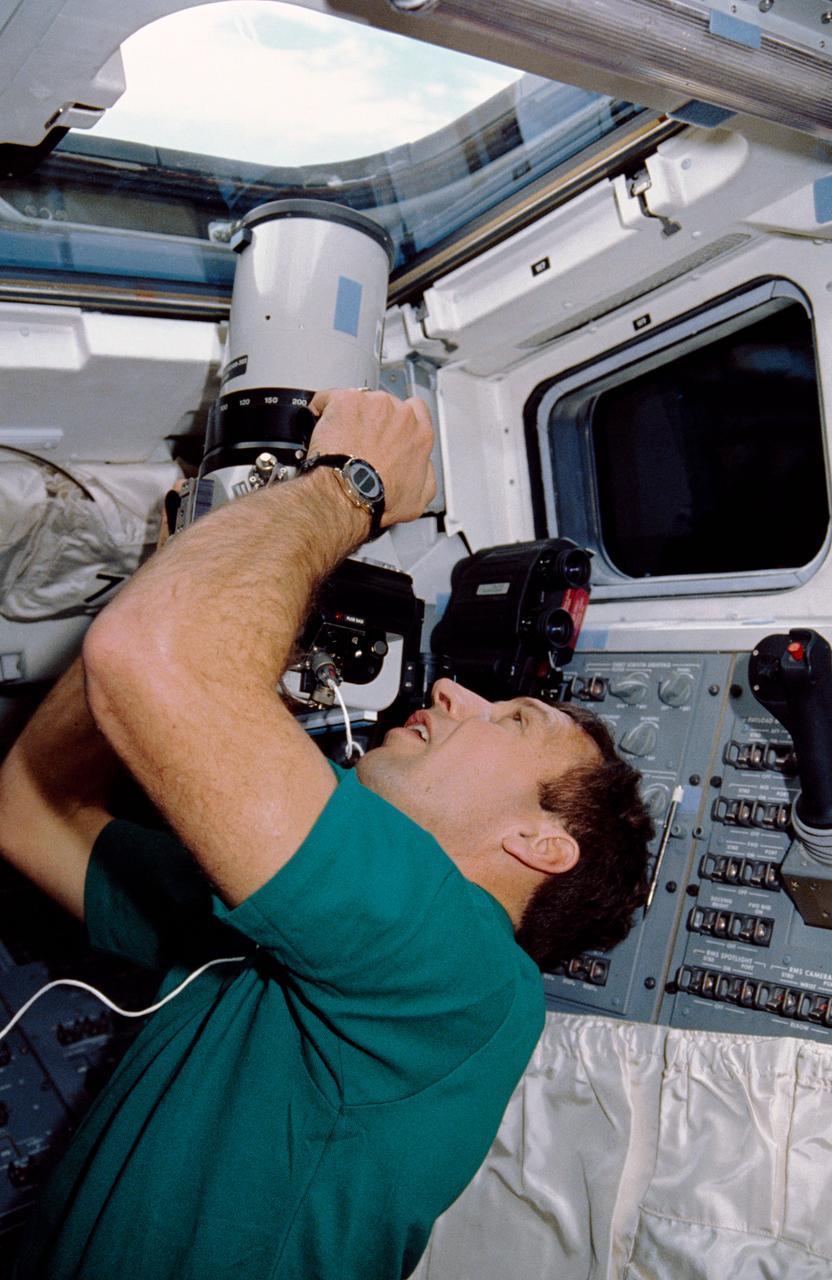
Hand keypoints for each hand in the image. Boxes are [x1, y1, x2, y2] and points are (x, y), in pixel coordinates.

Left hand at [307, 388, 435, 526]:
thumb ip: (425, 474)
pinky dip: (323, 410)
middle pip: (385, 405)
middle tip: (359, 441)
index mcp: (420, 435)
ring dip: (350, 415)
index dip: (398, 418)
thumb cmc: (377, 500)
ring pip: (359, 400)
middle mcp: (400, 415)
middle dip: (373, 419)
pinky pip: (329, 398)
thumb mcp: (418, 499)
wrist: (347, 496)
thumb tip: (423, 466)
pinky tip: (321, 428)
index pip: (416, 409)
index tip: (389, 427)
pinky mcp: (346, 401)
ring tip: (340, 440)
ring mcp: (373, 404)